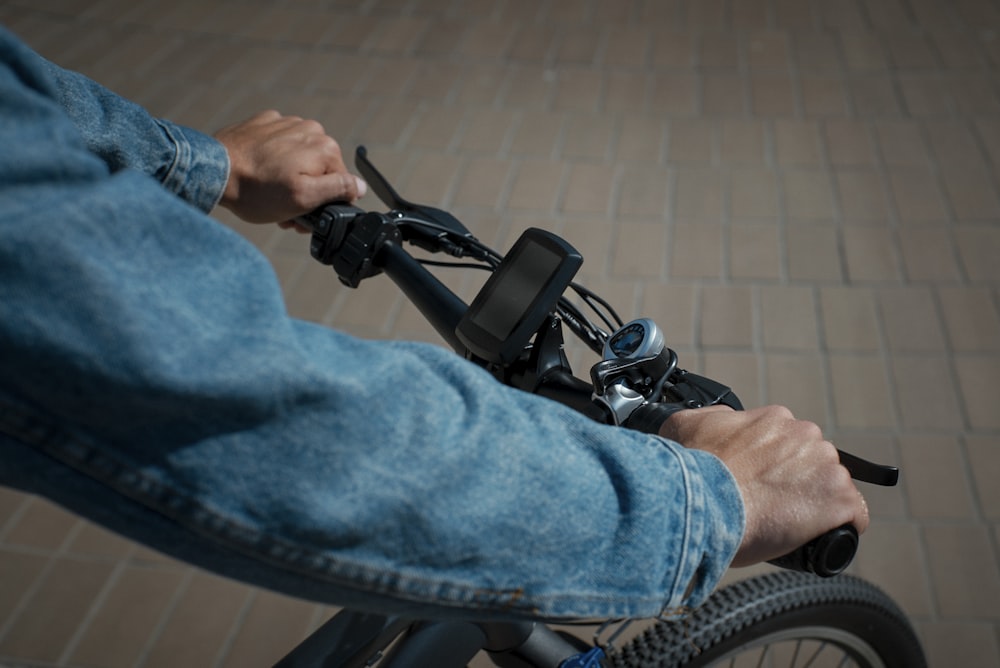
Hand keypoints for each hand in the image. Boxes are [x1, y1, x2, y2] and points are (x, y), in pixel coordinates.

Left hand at [214, 110, 366, 225]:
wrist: (213, 171)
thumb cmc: (257, 190)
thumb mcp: (304, 199)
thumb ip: (339, 189)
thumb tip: (360, 186)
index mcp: (325, 147)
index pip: (339, 183)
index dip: (323, 204)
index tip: (302, 217)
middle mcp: (310, 129)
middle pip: (319, 169)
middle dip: (306, 191)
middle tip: (283, 210)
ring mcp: (285, 122)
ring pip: (299, 158)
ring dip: (290, 177)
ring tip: (268, 192)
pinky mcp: (264, 122)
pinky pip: (278, 145)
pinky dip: (273, 161)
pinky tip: (259, 173)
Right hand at [660, 405, 868, 567]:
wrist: (701, 504)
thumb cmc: (691, 471)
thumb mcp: (684, 425)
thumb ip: (709, 418)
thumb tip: (722, 422)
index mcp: (776, 420)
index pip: (788, 441)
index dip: (775, 465)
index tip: (760, 481)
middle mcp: (807, 436)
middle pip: (814, 462)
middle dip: (798, 481)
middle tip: (770, 504)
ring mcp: (827, 468)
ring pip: (833, 487)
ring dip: (816, 504)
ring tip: (787, 525)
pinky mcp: (841, 501)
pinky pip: (855, 517)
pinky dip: (841, 527)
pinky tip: (821, 537)